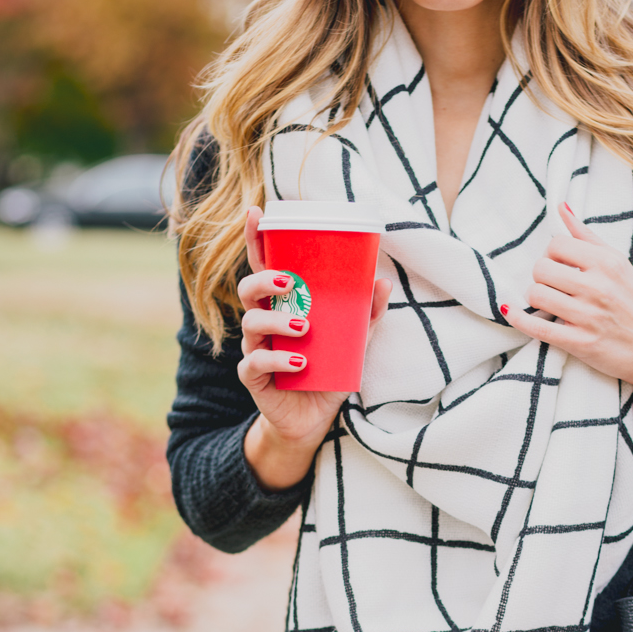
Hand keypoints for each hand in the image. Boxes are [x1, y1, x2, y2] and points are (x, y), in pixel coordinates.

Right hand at [238, 206, 391, 489]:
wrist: (313, 420)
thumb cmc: (328, 373)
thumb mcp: (353, 343)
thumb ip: (366, 315)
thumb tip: (383, 282)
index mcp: (280, 307)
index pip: (262, 265)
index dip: (255, 238)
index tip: (256, 211)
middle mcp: (262, 324)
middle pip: (248, 290)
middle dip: (265, 281)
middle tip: (291, 283)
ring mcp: (255, 350)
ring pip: (251, 324)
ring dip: (277, 322)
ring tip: (304, 328)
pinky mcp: (255, 379)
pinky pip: (256, 364)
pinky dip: (278, 361)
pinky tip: (300, 363)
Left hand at [502, 204, 632, 421]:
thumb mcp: (620, 264)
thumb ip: (588, 237)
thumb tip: (561, 209)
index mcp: (608, 263)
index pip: (556, 245)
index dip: (551, 255)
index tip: (559, 266)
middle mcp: (598, 287)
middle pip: (541, 269)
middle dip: (541, 276)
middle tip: (552, 286)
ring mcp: (588, 317)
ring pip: (536, 295)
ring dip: (535, 297)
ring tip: (547, 301)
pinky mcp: (580, 343)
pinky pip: (536, 327)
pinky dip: (517, 318)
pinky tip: (510, 311)